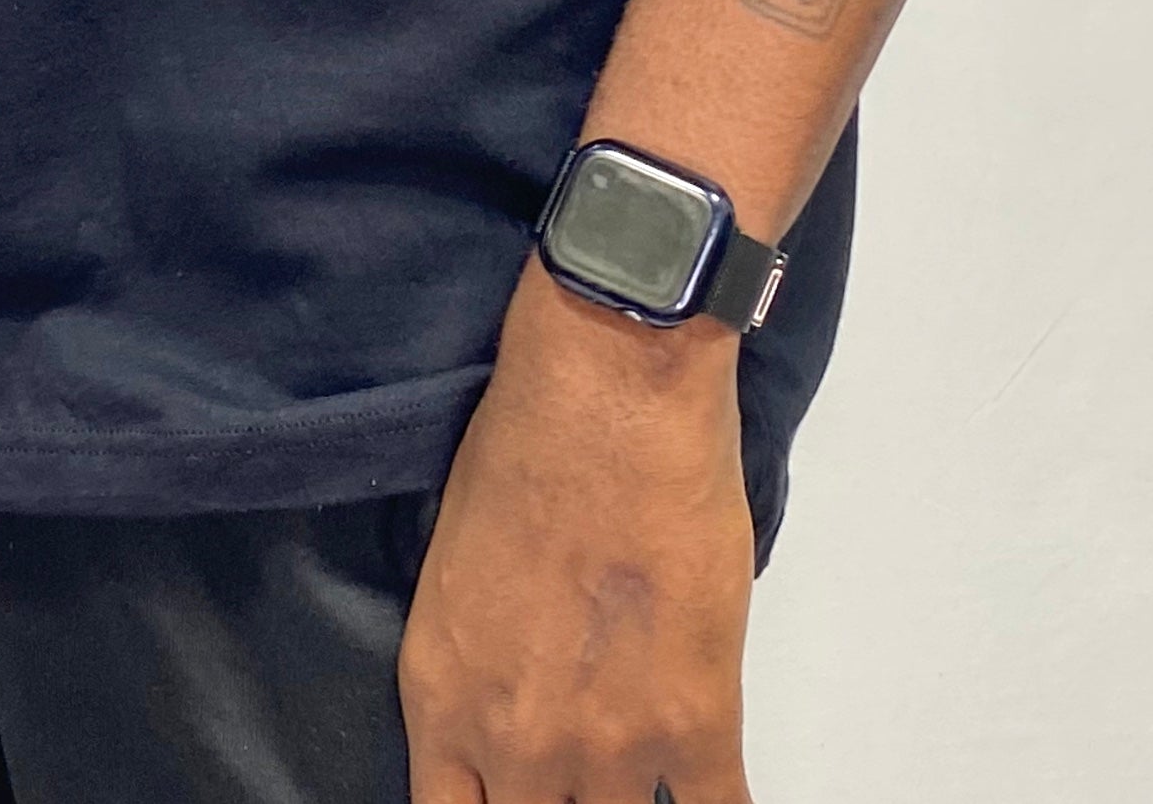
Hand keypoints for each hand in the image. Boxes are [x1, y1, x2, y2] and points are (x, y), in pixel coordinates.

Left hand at [400, 265, 758, 803]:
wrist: (606, 390)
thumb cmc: (523, 443)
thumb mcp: (458, 567)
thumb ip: (485, 660)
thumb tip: (521, 690)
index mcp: (443, 697)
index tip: (516, 793)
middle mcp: (515, 744)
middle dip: (560, 801)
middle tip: (586, 768)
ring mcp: (608, 745)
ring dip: (631, 794)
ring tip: (645, 757)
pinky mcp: (696, 721)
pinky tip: (709, 789)